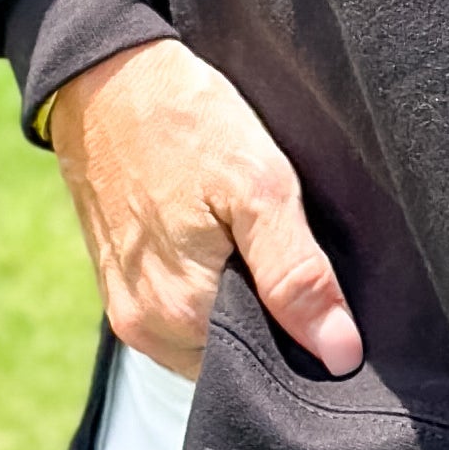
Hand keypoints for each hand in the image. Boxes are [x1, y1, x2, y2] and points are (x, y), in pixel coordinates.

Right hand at [48, 41, 364, 384]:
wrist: (106, 81)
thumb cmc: (186, 123)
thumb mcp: (259, 185)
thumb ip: (297, 276)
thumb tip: (342, 354)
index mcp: (184, 314)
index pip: (268, 368)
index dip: (307, 341)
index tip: (325, 295)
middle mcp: (148, 330)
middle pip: (235, 357)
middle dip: (273, 324)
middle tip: (293, 257)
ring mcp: (128, 313)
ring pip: (209, 338)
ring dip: (240, 305)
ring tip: (256, 245)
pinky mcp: (119, 288)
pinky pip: (180, 315)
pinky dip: (209, 291)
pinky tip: (224, 244)